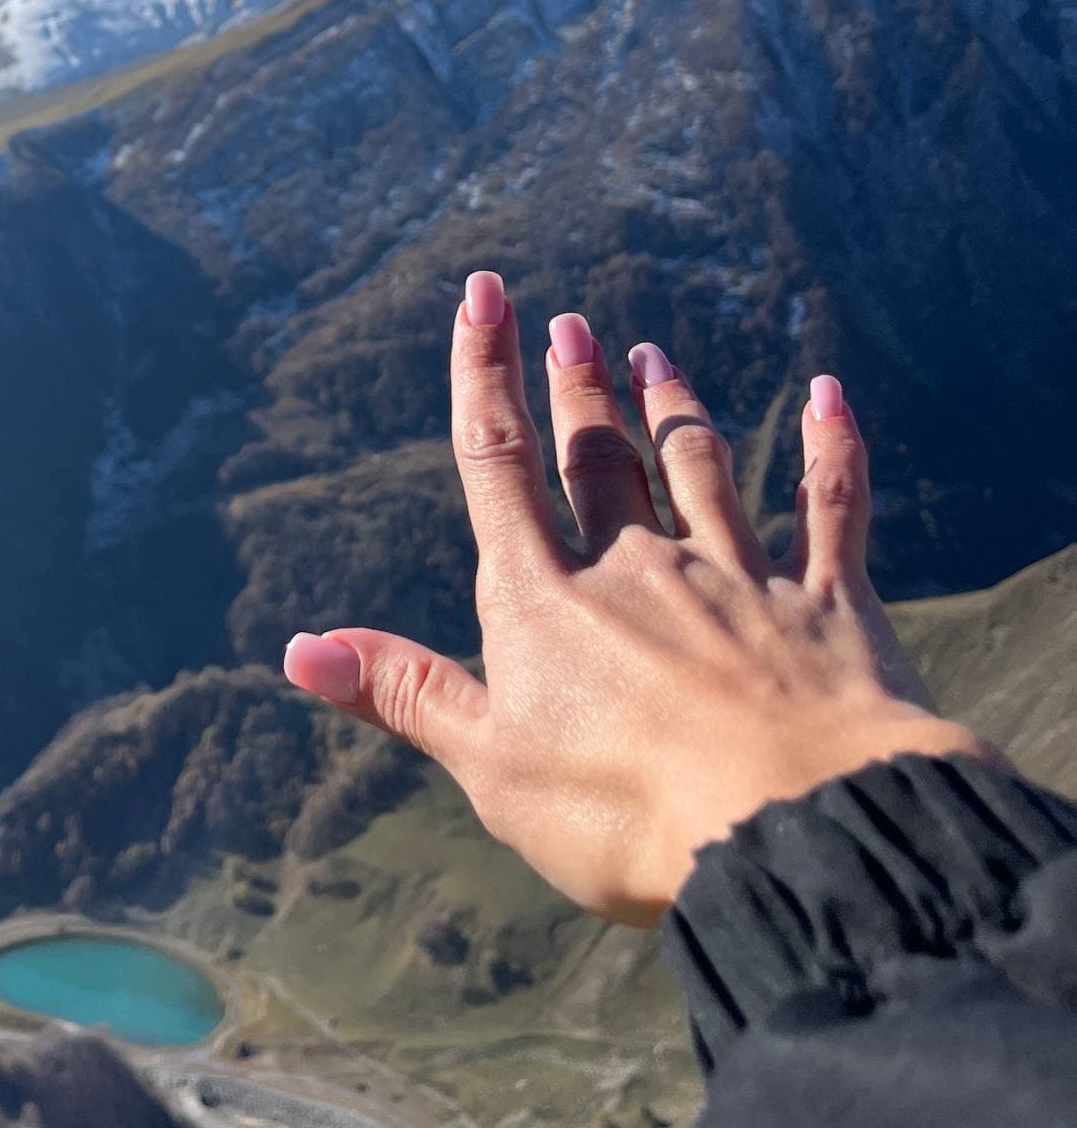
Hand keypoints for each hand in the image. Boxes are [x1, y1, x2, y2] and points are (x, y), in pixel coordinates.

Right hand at [284, 272, 994, 924]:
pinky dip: (831, 449)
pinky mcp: (826, 607)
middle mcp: (638, 569)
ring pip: (698, 469)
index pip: (498, 466)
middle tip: (570, 322)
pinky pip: (831, 509)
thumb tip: (297, 649)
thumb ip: (406, 693)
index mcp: (547, 603)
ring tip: (654, 356)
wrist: (790, 830)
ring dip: (673, 410)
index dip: (484, 375)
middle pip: (598, 459)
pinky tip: (829, 396)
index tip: (482, 298)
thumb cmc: (625, 814)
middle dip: (576, 389)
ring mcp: (737, 579)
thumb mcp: (491, 766)